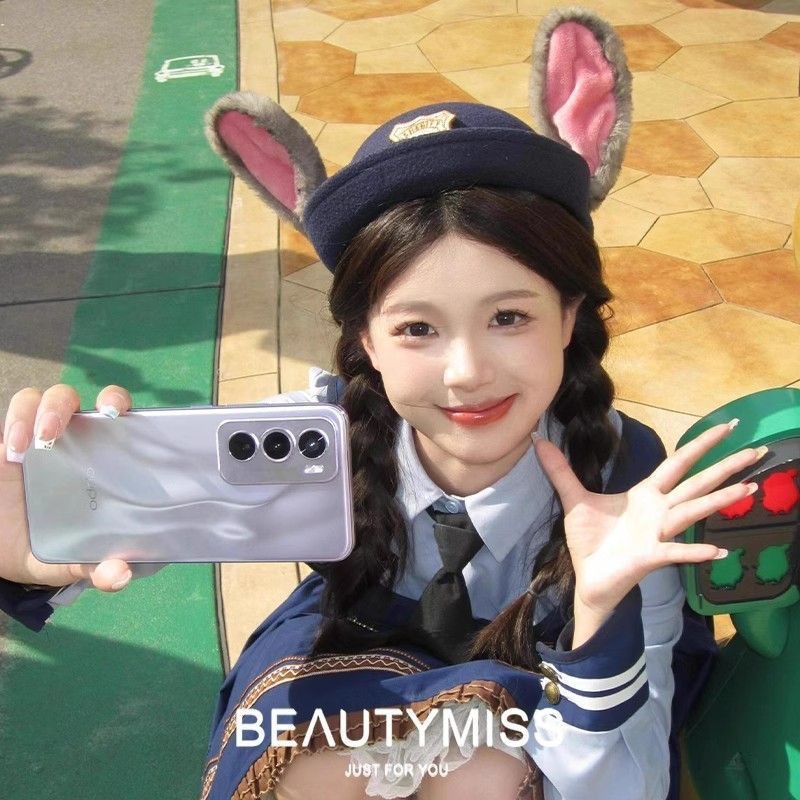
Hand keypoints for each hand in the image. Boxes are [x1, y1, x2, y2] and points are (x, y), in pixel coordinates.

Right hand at [1, 384, 134, 590]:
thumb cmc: (48, 549)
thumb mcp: (71, 562)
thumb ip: (96, 567)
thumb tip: (119, 575)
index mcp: (101, 461)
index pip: (117, 417)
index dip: (116, 403)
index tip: (112, 413)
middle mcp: (72, 442)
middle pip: (77, 399)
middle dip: (68, 402)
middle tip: (57, 430)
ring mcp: (38, 439)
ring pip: (42, 399)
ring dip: (38, 411)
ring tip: (30, 446)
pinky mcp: (9, 441)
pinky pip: (15, 415)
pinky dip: (16, 422)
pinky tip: (12, 452)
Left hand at [533, 422, 762, 625]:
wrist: (587, 579)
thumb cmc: (590, 541)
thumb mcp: (573, 499)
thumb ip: (560, 470)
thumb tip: (538, 441)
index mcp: (646, 495)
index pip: (678, 463)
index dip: (701, 444)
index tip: (727, 426)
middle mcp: (659, 512)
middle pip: (697, 483)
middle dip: (727, 467)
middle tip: (759, 450)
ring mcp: (658, 534)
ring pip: (693, 512)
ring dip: (720, 501)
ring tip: (750, 488)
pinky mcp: (650, 557)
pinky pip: (675, 553)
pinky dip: (695, 552)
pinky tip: (718, 551)